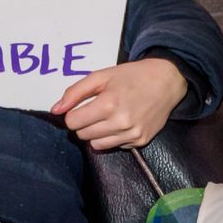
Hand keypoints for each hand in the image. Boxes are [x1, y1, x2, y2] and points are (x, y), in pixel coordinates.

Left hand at [51, 56, 189, 150]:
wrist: (166, 81)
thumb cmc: (132, 76)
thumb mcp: (101, 76)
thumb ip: (75, 92)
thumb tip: (56, 110)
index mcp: (108, 103)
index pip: (73, 122)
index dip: (73, 114)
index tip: (81, 108)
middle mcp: (120, 122)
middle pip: (83, 135)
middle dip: (84, 124)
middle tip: (95, 111)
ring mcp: (132, 134)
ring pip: (97, 145)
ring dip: (96, 133)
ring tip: (107, 118)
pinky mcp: (140, 141)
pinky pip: (114, 146)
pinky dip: (113, 137)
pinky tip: (122, 123)